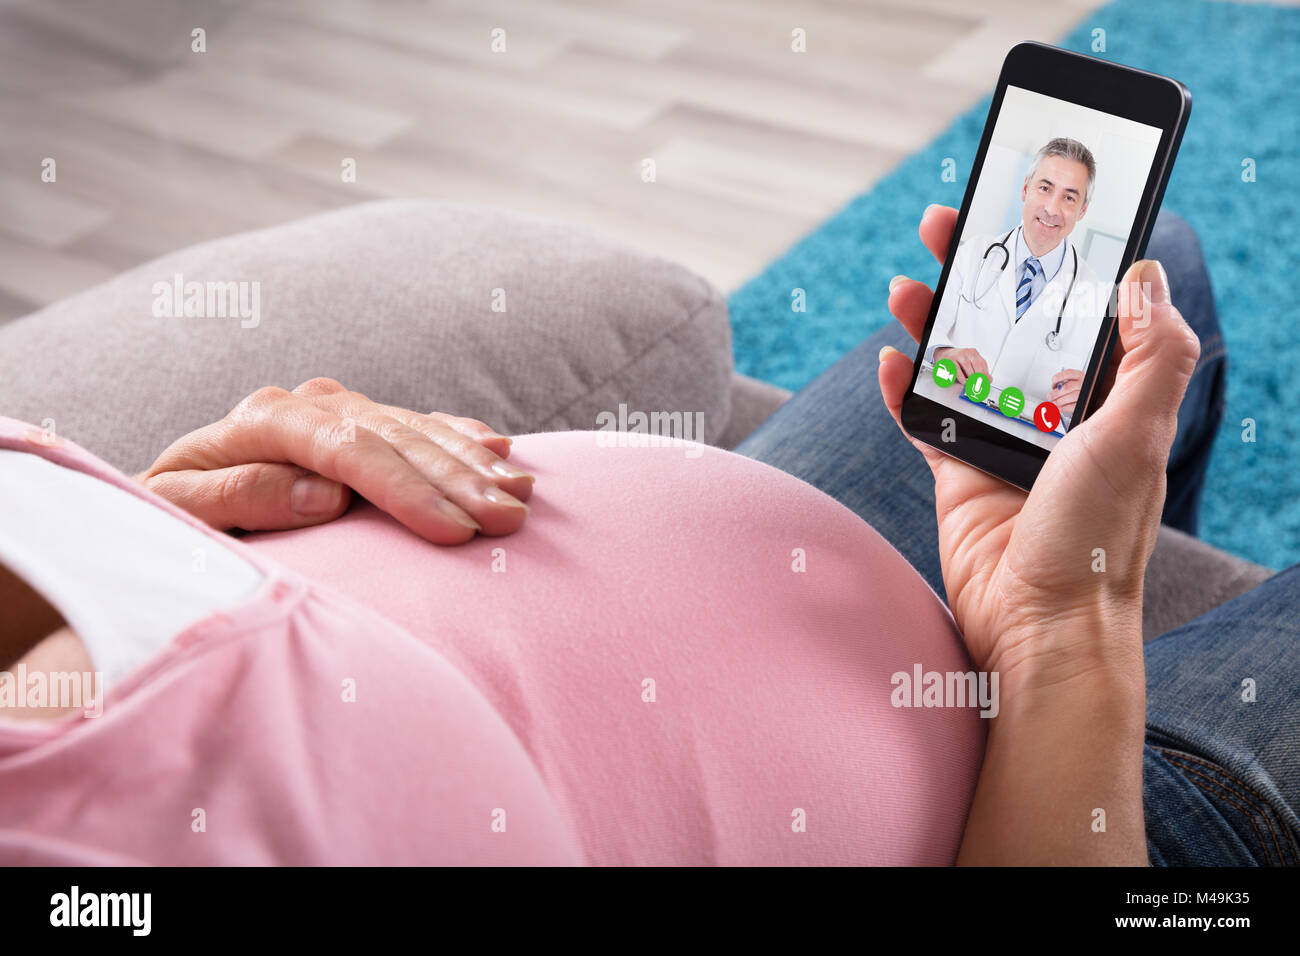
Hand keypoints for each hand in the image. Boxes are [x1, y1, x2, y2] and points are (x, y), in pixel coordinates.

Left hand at [139, 378, 534, 544]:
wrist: (168, 492)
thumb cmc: (170, 515)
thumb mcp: (178, 512)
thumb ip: (239, 496)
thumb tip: (323, 494)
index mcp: (263, 421)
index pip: (349, 451)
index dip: (406, 490)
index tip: (453, 530)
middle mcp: (307, 406)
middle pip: (396, 438)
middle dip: (459, 480)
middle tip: (511, 519)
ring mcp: (338, 410)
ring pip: (417, 429)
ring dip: (475, 463)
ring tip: (524, 494)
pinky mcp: (358, 423)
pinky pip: (419, 424)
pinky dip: (463, 439)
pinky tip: (503, 451)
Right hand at [881, 206, 1199, 690]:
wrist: (1041, 626)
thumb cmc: (1097, 539)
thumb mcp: (1136, 435)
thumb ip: (1149, 355)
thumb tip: (1146, 276)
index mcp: (1105, 398)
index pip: (1076, 307)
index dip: (1051, 256)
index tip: (1025, 209)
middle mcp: (1054, 415)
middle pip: (1008, 324)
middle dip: (977, 272)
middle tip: (945, 224)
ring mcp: (1002, 444)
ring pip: (960, 362)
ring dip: (933, 320)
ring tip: (907, 283)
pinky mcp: (958, 476)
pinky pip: (924, 419)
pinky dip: (904, 388)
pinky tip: (892, 358)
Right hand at [932, 346, 988, 383]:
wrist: (945, 354)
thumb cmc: (959, 360)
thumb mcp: (970, 362)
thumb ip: (980, 369)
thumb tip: (989, 379)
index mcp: (974, 352)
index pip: (983, 364)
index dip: (986, 374)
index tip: (987, 381)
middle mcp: (967, 352)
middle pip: (977, 366)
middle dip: (979, 377)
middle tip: (979, 384)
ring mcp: (958, 356)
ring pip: (968, 370)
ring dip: (971, 379)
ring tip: (971, 383)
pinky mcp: (951, 361)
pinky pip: (958, 372)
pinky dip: (962, 379)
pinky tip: (963, 381)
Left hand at [1049, 368, 1084, 414]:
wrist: (1087, 397)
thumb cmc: (1076, 388)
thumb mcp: (1071, 381)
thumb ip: (1062, 382)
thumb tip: (1054, 387)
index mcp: (1079, 376)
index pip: (1068, 373)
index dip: (1058, 377)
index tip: (1053, 381)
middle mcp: (1083, 384)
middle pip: (1066, 387)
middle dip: (1055, 393)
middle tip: (1049, 396)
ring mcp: (1084, 394)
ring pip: (1069, 397)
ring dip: (1058, 401)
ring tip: (1054, 402)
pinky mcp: (1083, 404)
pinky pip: (1072, 406)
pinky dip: (1063, 407)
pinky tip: (1060, 407)